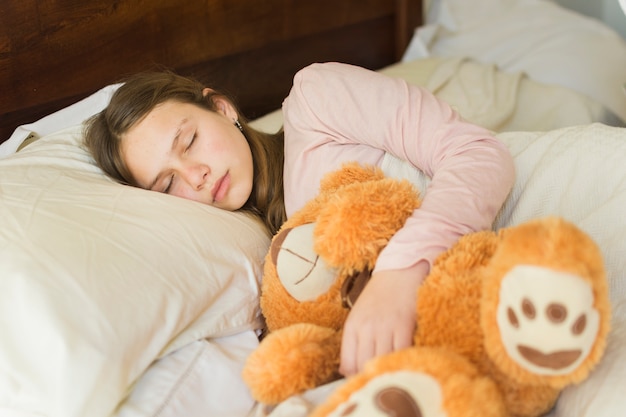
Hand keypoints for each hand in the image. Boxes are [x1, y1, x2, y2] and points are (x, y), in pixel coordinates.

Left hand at [339, 261, 428, 376]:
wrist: (399, 271)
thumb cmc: (379, 296)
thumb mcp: (359, 315)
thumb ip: (354, 342)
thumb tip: (347, 372)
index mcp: (352, 326)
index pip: (348, 363)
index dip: (355, 377)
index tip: (364, 381)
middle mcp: (366, 327)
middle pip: (364, 364)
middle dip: (371, 376)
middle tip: (379, 381)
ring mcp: (385, 325)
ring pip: (382, 359)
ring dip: (387, 369)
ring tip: (392, 373)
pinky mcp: (403, 323)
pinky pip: (401, 351)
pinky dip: (402, 360)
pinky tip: (405, 362)